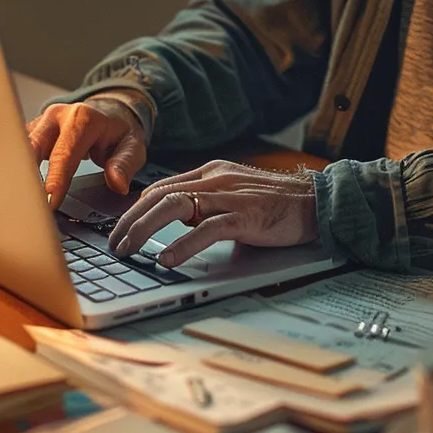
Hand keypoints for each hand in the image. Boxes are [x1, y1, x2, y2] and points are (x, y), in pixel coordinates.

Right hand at [26, 96, 147, 209]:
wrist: (111, 112)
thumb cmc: (119, 131)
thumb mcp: (133, 146)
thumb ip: (124, 164)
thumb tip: (117, 183)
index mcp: (83, 118)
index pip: (65, 152)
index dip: (56, 178)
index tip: (49, 201)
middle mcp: (58, 115)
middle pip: (34, 146)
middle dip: (28, 175)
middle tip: (28, 204)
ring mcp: (43, 122)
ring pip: (21, 147)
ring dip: (19, 172)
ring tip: (19, 198)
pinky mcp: (34, 131)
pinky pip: (20, 149)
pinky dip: (18, 168)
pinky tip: (18, 188)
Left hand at [108, 161, 318, 268]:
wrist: (319, 202)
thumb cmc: (278, 204)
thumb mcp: (234, 198)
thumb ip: (207, 206)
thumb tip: (178, 224)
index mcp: (211, 173)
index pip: (161, 187)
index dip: (135, 209)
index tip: (120, 229)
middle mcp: (215, 180)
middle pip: (159, 195)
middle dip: (130, 221)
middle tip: (114, 244)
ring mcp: (230, 196)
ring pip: (175, 206)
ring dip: (145, 229)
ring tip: (128, 250)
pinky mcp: (246, 216)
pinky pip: (207, 228)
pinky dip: (183, 244)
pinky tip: (167, 259)